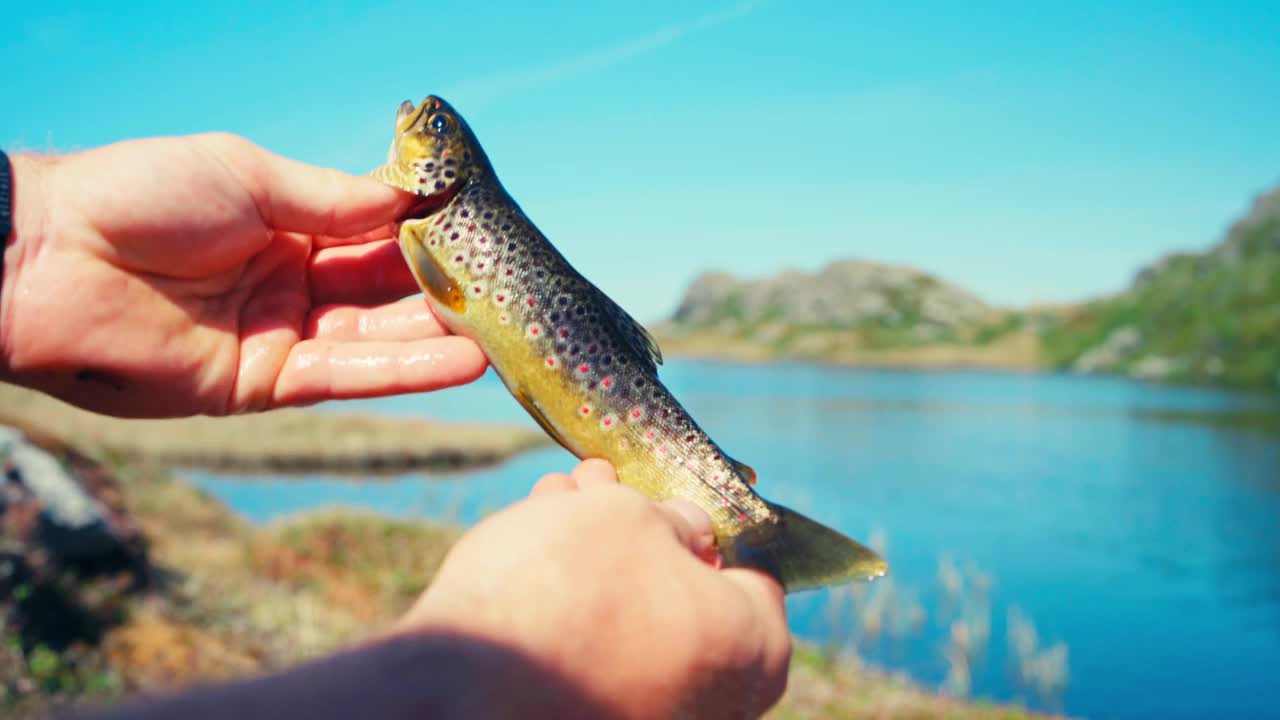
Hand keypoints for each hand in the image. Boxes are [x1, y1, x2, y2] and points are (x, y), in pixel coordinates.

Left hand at [0, 135, 486, 417]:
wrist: (49, 260)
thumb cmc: (140, 195)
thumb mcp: (249, 176)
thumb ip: (332, 199)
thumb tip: (411, 200)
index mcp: (287, 224)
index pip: (375, 232)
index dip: (427, 234)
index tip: (484, 232)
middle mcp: (292, 282)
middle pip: (385, 289)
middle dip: (445, 291)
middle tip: (510, 294)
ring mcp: (280, 335)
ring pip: (376, 337)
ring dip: (439, 338)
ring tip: (505, 337)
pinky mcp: (263, 384)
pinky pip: (345, 377)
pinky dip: (403, 370)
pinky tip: (461, 363)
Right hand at [395, 459, 791, 718]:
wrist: (464, 690)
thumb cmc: (565, 590)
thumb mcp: (629, 516)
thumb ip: (671, 518)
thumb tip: (684, 531)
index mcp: (754, 647)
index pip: (753, 566)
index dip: (704, 515)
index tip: (665, 489)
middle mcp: (718, 700)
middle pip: (684, 591)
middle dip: (637, 528)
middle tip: (596, 480)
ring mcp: (654, 719)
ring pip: (634, 618)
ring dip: (597, 555)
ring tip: (553, 500)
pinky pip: (596, 654)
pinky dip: (573, 604)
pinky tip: (535, 548)